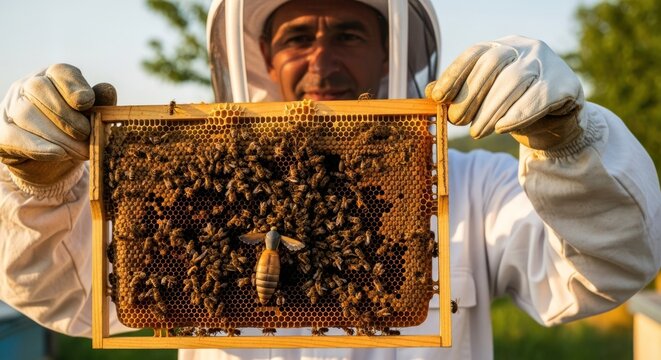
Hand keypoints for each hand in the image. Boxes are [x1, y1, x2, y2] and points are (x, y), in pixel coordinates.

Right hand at [0, 64, 115, 185]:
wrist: (54, 165)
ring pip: (26, 112)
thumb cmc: (77, 134)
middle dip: (66, 115)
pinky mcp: (2, 133)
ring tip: (82, 151)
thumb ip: (101, 105)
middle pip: (39, 88)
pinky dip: (38, 146)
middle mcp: (28, 86)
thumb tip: (108, 90)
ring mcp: (11, 108)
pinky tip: (58, 153)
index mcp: (54, 78)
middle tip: (87, 135)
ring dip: (58, 135)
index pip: (59, 72)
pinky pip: (13, 136)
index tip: (87, 102)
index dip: (73, 86)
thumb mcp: (93, 119)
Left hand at [426, 35, 583, 149]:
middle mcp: (524, 48)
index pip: (475, 53)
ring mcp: (547, 62)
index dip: (454, 73)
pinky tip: (502, 128)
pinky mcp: (564, 83)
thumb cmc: (512, 106)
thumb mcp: (484, 98)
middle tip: (457, 122)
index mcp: (501, 47)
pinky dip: (518, 113)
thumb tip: (428, 92)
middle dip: (470, 95)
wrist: (555, 121)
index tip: (437, 97)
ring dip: (490, 109)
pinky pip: (539, 97)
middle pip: (493, 64)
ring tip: (476, 132)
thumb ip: (458, 93)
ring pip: (514, 80)